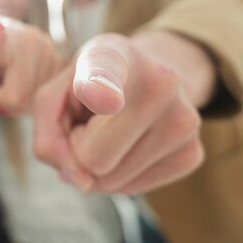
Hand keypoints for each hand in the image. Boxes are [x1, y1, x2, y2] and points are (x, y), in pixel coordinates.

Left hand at [0, 15, 60, 146]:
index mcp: (3, 36)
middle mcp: (35, 41)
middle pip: (22, 100)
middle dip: (8, 100)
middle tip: (1, 81)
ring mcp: (54, 52)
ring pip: (38, 104)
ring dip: (23, 100)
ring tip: (14, 79)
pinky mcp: (66, 64)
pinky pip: (52, 100)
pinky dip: (37, 97)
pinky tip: (29, 80)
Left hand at [34, 33, 204, 194]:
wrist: (145, 76)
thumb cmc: (86, 87)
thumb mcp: (52, 98)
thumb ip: (48, 137)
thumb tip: (83, 183)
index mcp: (112, 53)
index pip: (106, 72)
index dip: (101, 88)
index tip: (104, 98)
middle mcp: (159, 80)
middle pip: (93, 157)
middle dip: (78, 151)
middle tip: (89, 123)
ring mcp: (184, 118)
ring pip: (112, 179)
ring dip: (97, 164)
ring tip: (109, 130)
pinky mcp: (194, 153)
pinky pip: (132, 189)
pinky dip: (117, 175)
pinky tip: (127, 144)